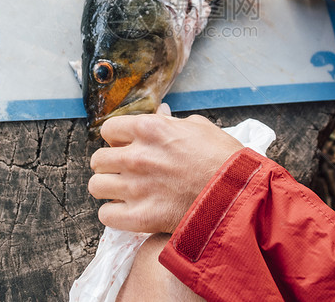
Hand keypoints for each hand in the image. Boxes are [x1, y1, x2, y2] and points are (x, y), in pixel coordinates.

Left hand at [88, 104, 243, 232]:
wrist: (239, 194)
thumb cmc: (224, 159)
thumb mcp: (198, 127)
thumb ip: (170, 122)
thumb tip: (161, 117)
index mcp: (149, 129)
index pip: (108, 130)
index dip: (116, 138)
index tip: (125, 146)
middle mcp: (137, 156)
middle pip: (98, 159)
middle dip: (110, 164)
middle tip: (125, 171)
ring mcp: (136, 188)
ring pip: (96, 186)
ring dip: (108, 188)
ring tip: (123, 192)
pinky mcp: (140, 217)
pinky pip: (106, 215)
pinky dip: (114, 214)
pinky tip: (127, 211)